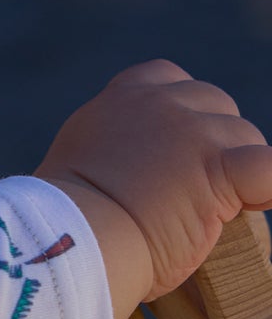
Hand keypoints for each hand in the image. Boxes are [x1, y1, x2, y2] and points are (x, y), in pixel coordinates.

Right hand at [37, 60, 271, 318]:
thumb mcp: (81, 155)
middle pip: (215, 104)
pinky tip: (261, 200)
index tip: (176, 149)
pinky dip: (271, 184)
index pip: (170, 79)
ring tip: (211, 210)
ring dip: (237, 168)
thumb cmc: (67, 218)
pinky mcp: (218, 169)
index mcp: (122, 99)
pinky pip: (270, 167)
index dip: (183, 112)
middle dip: (213, 141)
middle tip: (193, 187)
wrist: (71, 239)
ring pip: (244, 135)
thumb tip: (137, 170)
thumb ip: (115, 142)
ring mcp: (191, 132)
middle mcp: (159, 104)